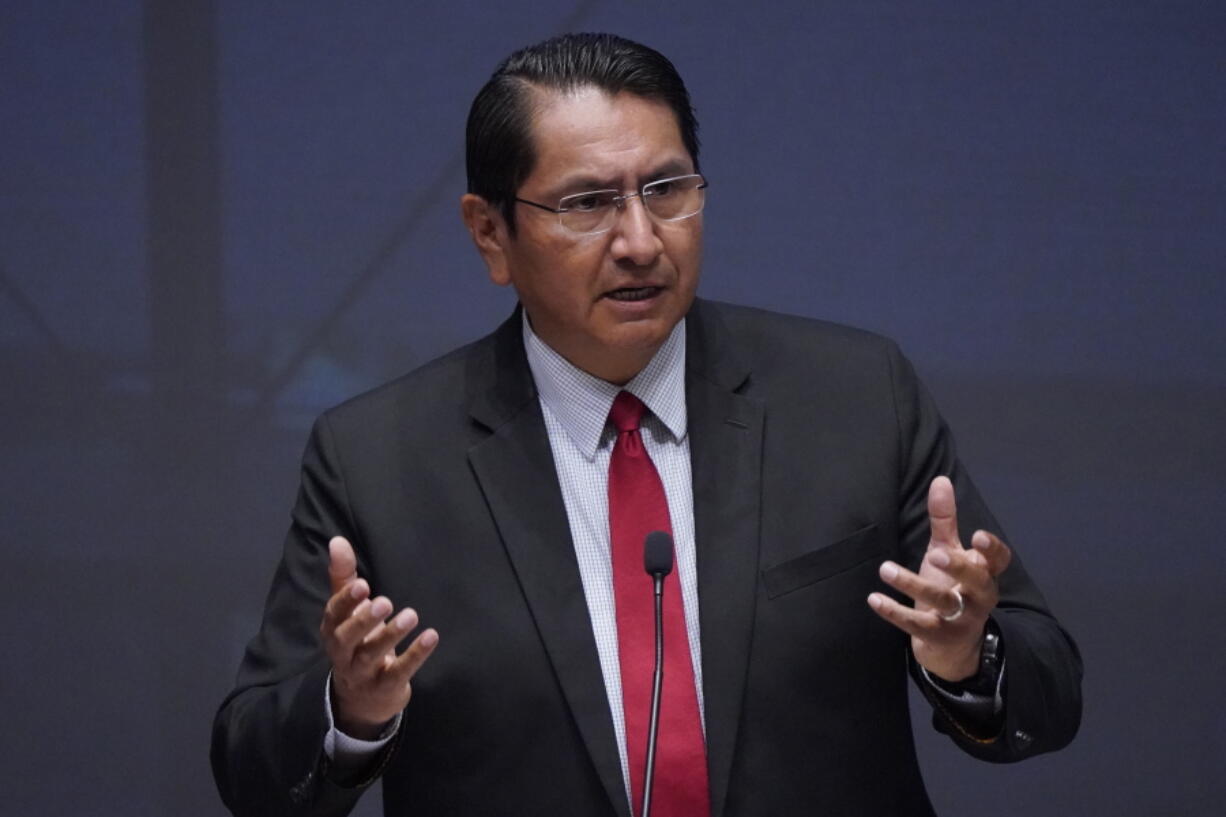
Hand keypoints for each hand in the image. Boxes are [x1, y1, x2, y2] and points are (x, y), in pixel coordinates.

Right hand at [321, 536, 438, 738]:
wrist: (361, 699)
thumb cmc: (356, 642)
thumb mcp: (347, 611)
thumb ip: (343, 576)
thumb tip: (336, 540)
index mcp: (333, 630)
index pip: (334, 614)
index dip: (346, 601)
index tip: (362, 584)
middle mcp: (343, 652)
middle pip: (347, 638)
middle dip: (364, 620)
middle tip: (385, 601)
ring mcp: (363, 673)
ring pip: (372, 656)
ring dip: (391, 636)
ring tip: (411, 615)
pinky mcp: (385, 686)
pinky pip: (399, 672)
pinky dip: (415, 656)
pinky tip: (432, 637)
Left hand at [867, 476, 1010, 680]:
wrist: (952, 645)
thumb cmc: (952, 587)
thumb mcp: (949, 551)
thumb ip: (945, 520)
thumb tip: (940, 479)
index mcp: (984, 573)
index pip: (999, 560)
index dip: (992, 549)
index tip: (977, 534)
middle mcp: (979, 596)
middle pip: (977, 581)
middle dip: (958, 567)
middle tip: (936, 554)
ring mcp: (961, 619)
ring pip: (942, 602)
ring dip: (913, 585)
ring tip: (886, 569)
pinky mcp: (939, 637)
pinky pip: (917, 626)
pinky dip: (895, 612)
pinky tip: (874, 598)